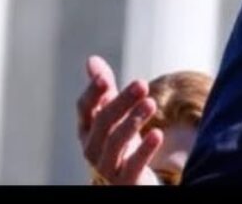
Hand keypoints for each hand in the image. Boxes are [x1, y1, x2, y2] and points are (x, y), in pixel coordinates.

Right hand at [76, 55, 162, 184]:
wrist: (131, 179)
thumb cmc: (121, 142)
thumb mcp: (115, 115)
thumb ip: (105, 90)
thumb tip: (92, 60)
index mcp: (87, 128)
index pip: (84, 108)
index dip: (93, 92)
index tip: (106, 78)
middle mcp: (91, 147)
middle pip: (102, 122)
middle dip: (121, 102)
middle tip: (142, 84)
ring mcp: (106, 166)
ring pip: (115, 142)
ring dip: (132, 121)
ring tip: (151, 103)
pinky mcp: (124, 181)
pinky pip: (132, 166)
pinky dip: (144, 150)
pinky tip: (157, 134)